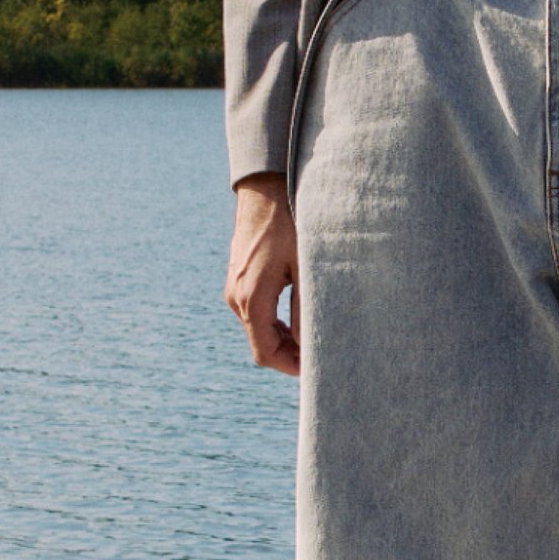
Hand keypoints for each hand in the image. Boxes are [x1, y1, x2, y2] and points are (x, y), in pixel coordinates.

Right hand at [225, 174, 300, 373]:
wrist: (264, 189)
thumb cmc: (289, 224)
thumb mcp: (305, 266)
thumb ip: (306, 307)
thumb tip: (311, 344)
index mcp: (251, 299)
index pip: (266, 353)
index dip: (291, 368)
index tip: (316, 370)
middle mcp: (237, 298)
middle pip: (262, 345)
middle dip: (290, 355)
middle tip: (323, 354)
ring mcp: (234, 288)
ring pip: (259, 329)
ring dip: (284, 339)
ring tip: (316, 335)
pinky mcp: (239, 279)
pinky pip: (256, 312)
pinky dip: (276, 323)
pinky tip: (299, 316)